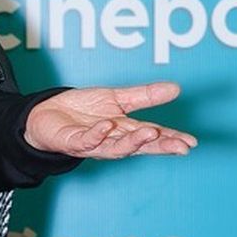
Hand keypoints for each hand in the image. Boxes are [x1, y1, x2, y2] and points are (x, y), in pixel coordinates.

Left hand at [23, 81, 195, 159]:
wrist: (46, 114)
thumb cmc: (82, 110)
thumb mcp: (117, 98)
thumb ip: (145, 96)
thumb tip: (176, 88)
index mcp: (125, 131)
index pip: (153, 137)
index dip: (171, 140)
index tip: (190, 142)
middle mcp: (112, 141)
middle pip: (139, 146)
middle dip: (160, 146)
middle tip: (180, 146)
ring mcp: (92, 143)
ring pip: (115, 147)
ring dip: (133, 142)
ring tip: (152, 133)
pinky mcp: (71, 142)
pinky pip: (86, 140)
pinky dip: (97, 134)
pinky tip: (107, 126)